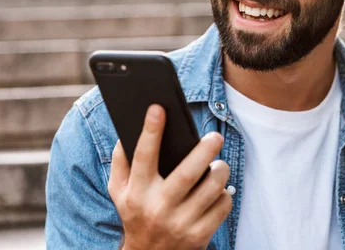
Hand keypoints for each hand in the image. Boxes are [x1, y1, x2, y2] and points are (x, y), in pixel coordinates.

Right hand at [108, 104, 231, 249]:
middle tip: (215, 136)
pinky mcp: (199, 235)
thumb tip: (125, 131)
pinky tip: (217, 192)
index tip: (158, 108)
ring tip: (219, 165)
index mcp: (136, 192)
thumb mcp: (119, 191)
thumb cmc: (136, 213)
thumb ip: (120, 162)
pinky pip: (223, 205)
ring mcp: (180, 223)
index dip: (150, 131)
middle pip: (188, 173)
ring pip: (212, 188)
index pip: (142, 157)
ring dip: (221, 171)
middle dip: (204, 151)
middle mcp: (157, 207)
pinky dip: (225, 194)